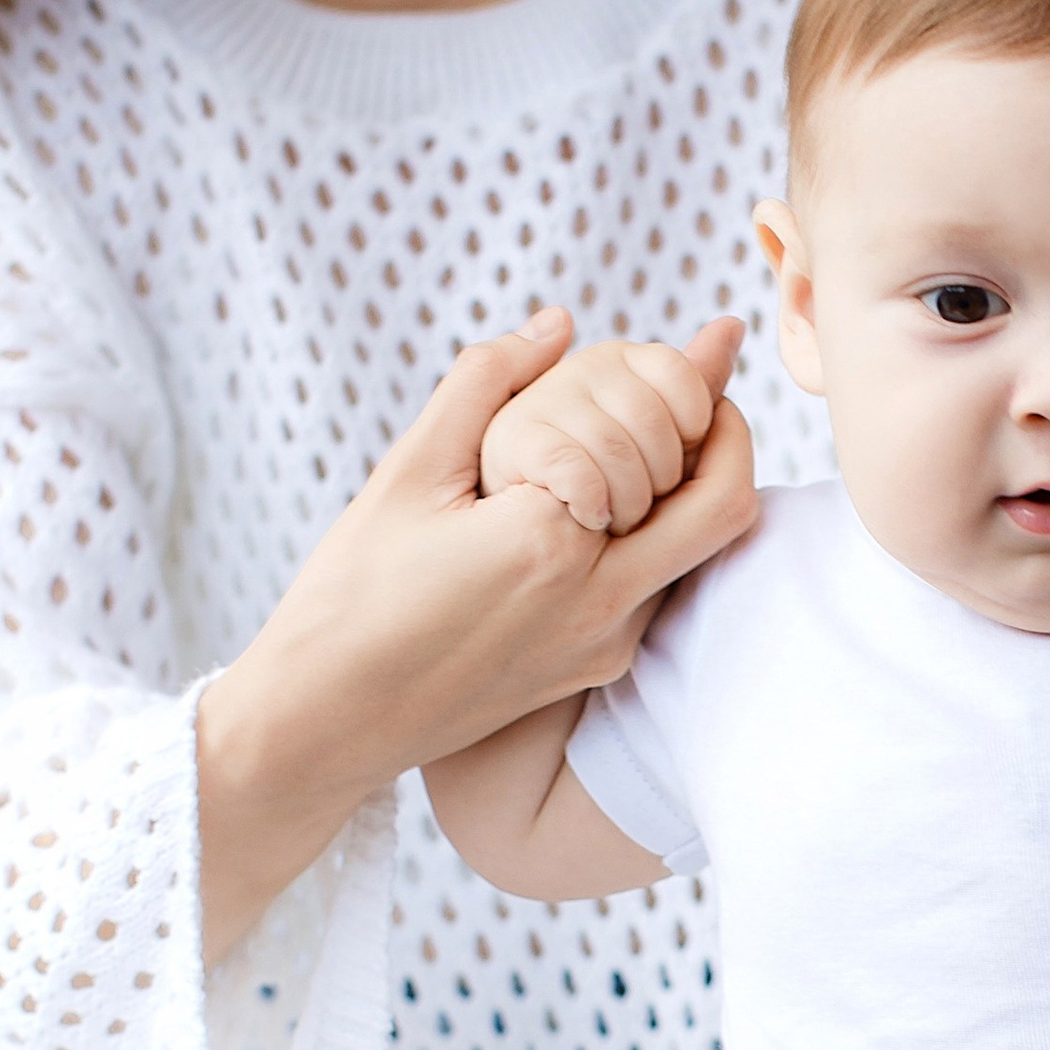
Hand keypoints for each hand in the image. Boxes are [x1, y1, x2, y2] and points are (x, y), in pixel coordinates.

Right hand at [197, 310, 755, 958]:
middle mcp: (598, 602)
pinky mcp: (596, 668)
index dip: (653, 383)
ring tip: (639, 435)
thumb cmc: (350, 594)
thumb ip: (487, 383)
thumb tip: (559, 325)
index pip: (658, 434)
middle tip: (688, 388)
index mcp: (550, 541)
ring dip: (691, 483)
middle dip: (716, 428)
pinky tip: (601, 499)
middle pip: (723, 499)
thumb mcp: (407, 473)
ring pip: (701, 547)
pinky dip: (654, 531)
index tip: (629, 357)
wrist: (326, 724)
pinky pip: (659, 585)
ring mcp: (605, 644)